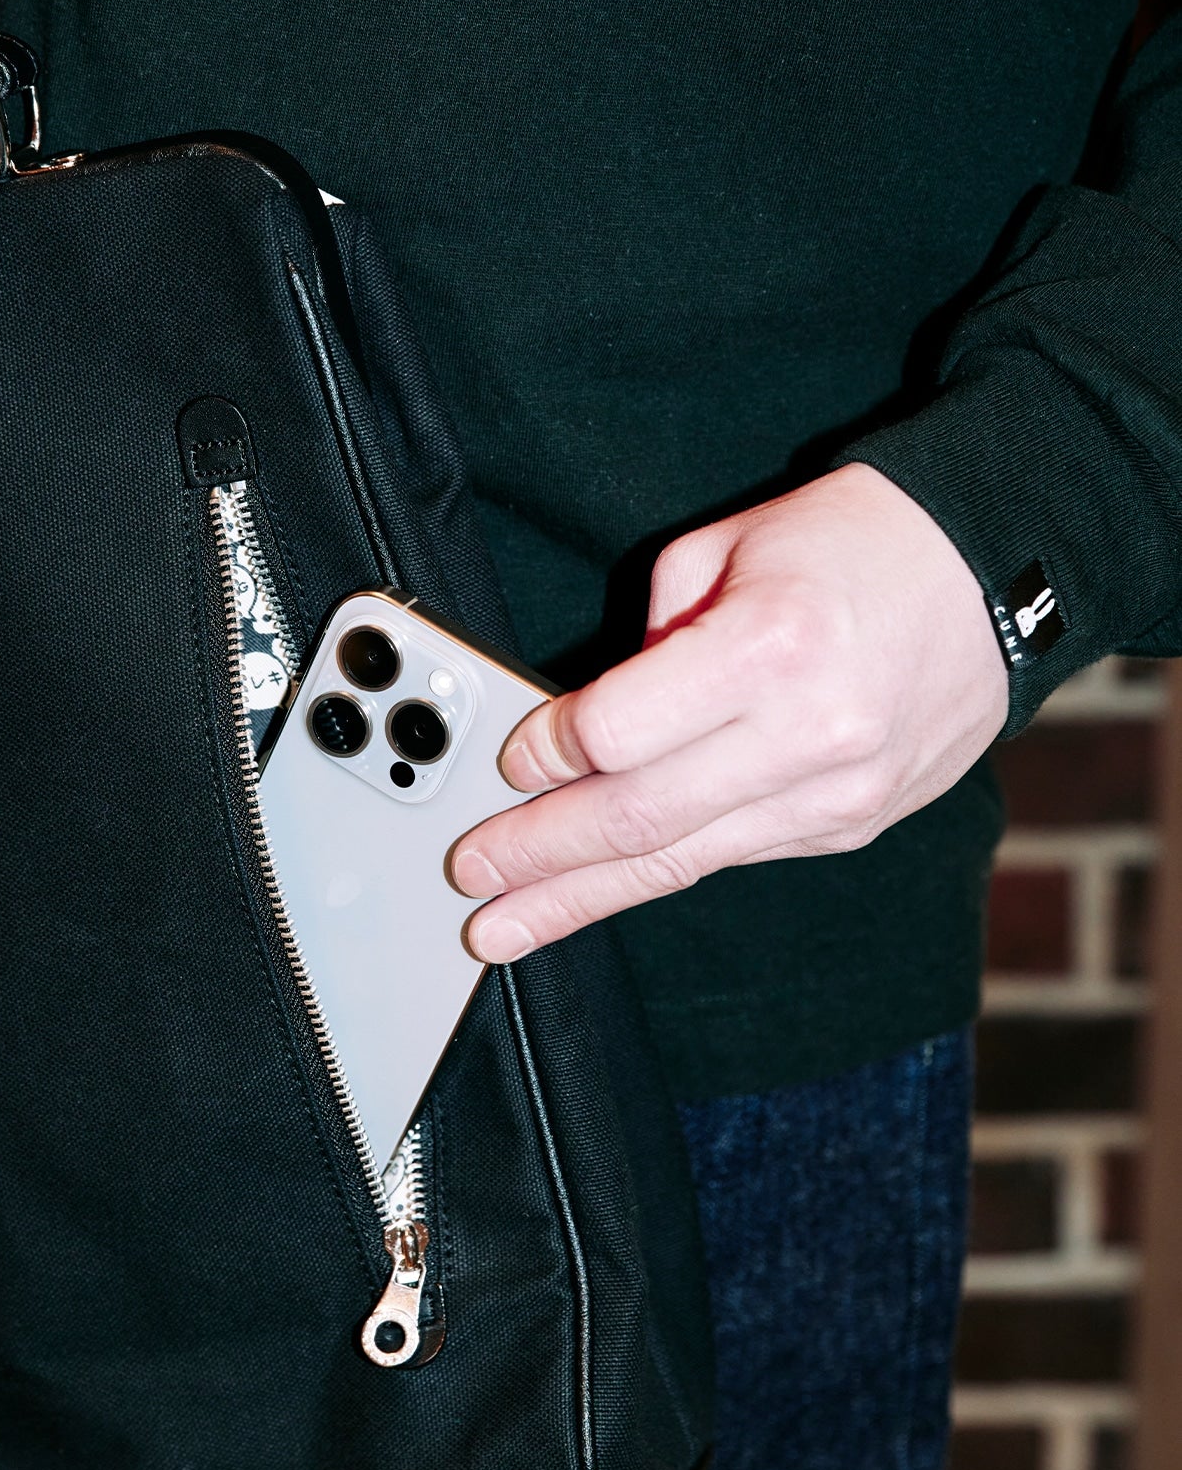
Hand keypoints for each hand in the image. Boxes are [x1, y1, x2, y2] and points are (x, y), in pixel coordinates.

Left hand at [453, 465, 1008, 960]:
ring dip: (582, 897)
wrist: (999, 575)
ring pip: (681, 861)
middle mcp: (811, 735)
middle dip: (540, 854)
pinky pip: (732, 855)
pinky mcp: (851, 827)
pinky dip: (659, 870)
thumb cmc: (859, 544)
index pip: (620, 733)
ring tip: (508, 925)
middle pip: (639, 819)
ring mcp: (838, 796)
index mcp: (772, 647)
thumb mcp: (730, 547)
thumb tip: (589, 720)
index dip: (547, 751)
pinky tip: (601, 888)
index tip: (511, 758)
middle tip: (471, 874)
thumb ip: (651, 634)